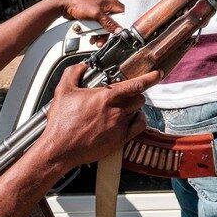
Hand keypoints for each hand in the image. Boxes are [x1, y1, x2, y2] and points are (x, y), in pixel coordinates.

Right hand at [40, 63, 159, 169]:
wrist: (59, 149)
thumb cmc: (61, 124)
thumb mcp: (63, 91)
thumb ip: (73, 73)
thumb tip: (82, 66)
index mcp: (105, 97)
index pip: (136, 84)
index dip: (150, 77)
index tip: (157, 74)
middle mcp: (116, 112)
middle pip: (139, 98)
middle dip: (135, 94)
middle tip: (125, 94)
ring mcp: (119, 126)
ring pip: (138, 111)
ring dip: (134, 107)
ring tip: (121, 108)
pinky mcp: (120, 140)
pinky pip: (139, 127)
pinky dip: (138, 121)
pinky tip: (130, 119)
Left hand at [54, 0, 123, 32]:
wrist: (64, 4)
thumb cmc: (79, 2)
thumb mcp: (97, 14)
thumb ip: (109, 23)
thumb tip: (119, 30)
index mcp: (111, 3)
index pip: (125, 14)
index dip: (125, 23)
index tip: (122, 32)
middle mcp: (107, 8)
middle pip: (115, 23)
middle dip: (109, 33)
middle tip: (105, 38)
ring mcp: (100, 14)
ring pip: (106, 28)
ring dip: (101, 35)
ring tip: (97, 40)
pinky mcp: (94, 18)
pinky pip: (98, 28)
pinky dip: (95, 34)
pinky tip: (92, 37)